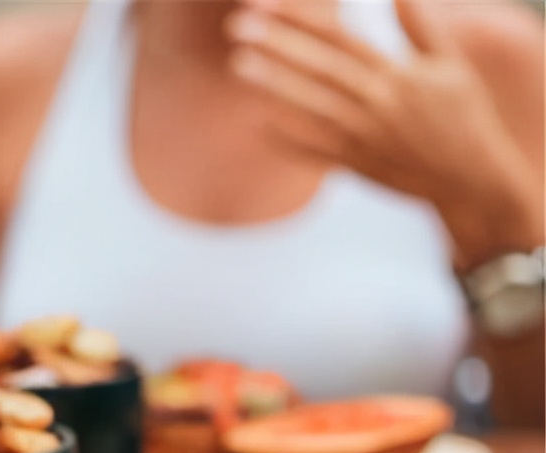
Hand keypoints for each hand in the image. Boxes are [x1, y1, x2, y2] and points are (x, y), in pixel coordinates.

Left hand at [225, 0, 542, 268]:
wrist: (470, 180)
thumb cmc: (462, 116)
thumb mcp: (451, 67)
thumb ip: (421, 28)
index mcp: (399, 74)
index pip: (341, 37)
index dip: (302, 19)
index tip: (267, 5)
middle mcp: (378, 103)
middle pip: (320, 69)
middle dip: (277, 46)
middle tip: (237, 27)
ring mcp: (364, 137)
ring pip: (311, 107)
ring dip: (274, 85)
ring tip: (239, 64)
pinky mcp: (355, 165)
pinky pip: (313, 151)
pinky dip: (286, 138)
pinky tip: (258, 122)